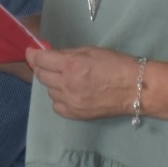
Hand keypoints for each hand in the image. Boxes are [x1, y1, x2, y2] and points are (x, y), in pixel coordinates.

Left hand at [26, 46, 146, 120]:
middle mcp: (67, 85)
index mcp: (71, 66)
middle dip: (42, 67)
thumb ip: (68, 54)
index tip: (31, 52)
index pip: (41, 60)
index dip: (33, 54)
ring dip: (53, 83)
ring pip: (49, 91)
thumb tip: (52, 55)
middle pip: (41, 76)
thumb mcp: (91, 51)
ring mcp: (71, 102)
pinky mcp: (76, 114)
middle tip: (49, 63)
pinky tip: (69, 92)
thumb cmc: (117, 64)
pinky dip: (59, 98)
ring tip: (66, 78)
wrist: (136, 88)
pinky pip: (57, 106)